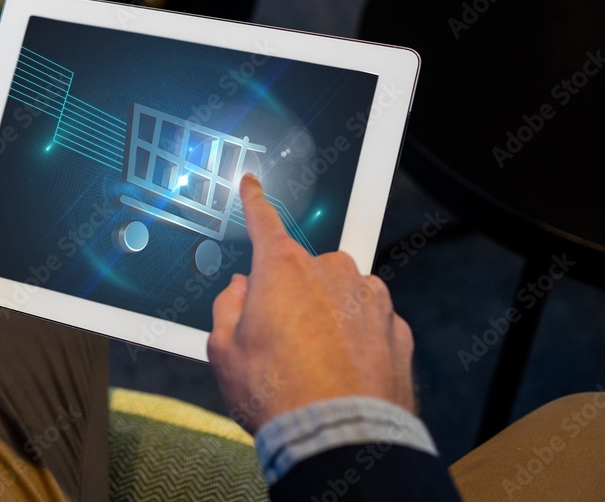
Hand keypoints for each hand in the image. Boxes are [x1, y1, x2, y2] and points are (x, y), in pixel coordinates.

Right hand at [207, 174, 415, 433]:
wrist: (339, 437)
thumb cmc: (279, 394)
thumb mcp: (224, 351)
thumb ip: (227, 308)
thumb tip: (239, 290)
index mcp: (282, 269)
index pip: (263, 220)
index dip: (254, 200)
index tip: (252, 184)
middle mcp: (330, 271)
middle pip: (304, 269)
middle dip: (292, 294)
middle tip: (280, 340)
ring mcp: (369, 297)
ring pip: (340, 294)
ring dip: (328, 315)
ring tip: (315, 364)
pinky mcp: (396, 328)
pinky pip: (369, 321)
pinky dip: (357, 338)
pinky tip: (343, 371)